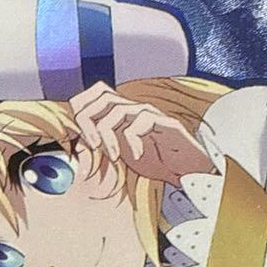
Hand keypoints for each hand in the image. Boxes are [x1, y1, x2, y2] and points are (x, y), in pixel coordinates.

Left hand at [70, 82, 213, 186]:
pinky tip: (137, 157)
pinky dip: (133, 141)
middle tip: (93, 146)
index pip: (96, 94)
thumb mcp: (123, 155)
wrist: (190, 172)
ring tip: (114, 156)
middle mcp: (135, 109)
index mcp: (123, 113)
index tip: (81, 137)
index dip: (82, 108)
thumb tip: (76, 144)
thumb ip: (102, 147)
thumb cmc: (157, 162)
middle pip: (102, 95)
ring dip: (109, 135)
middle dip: (89, 120)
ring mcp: (151, 114)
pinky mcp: (167, 124)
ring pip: (117, 109)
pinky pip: (142, 121)